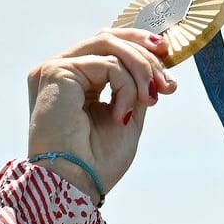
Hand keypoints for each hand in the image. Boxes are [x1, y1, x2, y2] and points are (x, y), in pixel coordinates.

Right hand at [26, 28, 176, 198]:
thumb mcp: (129, 116)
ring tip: (151, 99)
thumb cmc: (98, 161)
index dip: (141, 48)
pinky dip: (125, 88)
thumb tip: (158, 62)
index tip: (169, 67)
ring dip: (140, 69)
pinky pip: (107, 64)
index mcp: (74, 81)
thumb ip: (136, 86)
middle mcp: (61, 70)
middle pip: (109, 38)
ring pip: (109, 44)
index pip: (108, 46)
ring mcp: (55, 69)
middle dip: (146, 57)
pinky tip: (122, 116)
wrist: (77, 184)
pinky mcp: (54, 71)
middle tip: (167, 86)